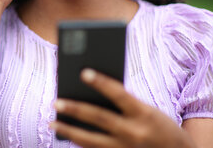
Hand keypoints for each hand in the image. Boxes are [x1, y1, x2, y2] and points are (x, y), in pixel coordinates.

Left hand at [50, 69, 196, 147]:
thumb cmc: (161, 127)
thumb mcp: (149, 112)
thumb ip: (124, 104)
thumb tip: (91, 94)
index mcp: (145, 114)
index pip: (120, 94)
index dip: (102, 82)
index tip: (83, 71)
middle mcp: (135, 133)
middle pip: (99, 118)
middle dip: (75, 109)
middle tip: (55, 102)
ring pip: (91, 141)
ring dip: (69, 130)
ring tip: (52, 122)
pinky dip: (79, 144)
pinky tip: (66, 135)